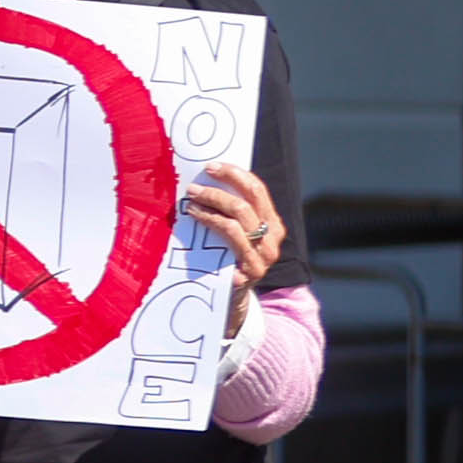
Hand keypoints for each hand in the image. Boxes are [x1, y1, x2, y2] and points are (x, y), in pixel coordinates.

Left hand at [186, 162, 283, 327]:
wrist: (233, 296)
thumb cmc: (229, 255)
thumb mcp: (235, 230)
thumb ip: (229, 209)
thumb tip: (204, 178)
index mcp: (272, 223)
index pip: (257, 190)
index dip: (234, 174)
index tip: (210, 166)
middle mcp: (272, 239)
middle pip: (245, 205)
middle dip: (216, 192)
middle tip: (192, 188)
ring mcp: (262, 258)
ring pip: (235, 223)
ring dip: (209, 209)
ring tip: (190, 205)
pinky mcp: (249, 274)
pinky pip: (229, 245)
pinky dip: (211, 227)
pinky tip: (196, 221)